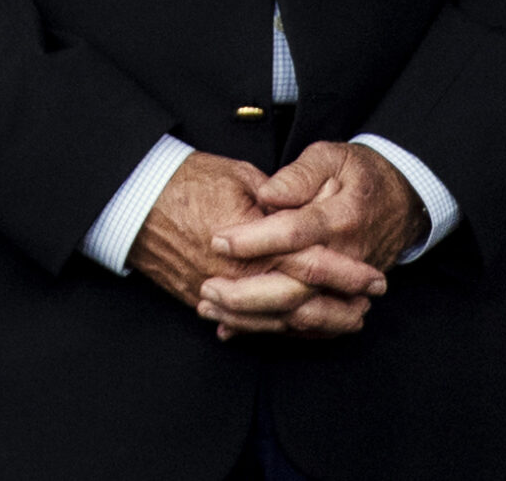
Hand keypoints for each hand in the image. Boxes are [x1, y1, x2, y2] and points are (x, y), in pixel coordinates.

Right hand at [128, 151, 386, 339]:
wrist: (133, 198)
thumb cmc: (185, 180)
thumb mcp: (239, 176)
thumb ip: (279, 199)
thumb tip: (305, 215)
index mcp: (252, 241)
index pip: (310, 264)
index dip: (346, 273)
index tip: (372, 277)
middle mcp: (237, 274)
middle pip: (299, 303)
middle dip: (339, 307)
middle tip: (367, 305)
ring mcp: (219, 292)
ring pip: (276, 322)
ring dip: (316, 324)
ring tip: (345, 321)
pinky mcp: (203, 300)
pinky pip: (249, 325)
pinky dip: (279, 330)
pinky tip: (301, 327)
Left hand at [199, 143, 414, 338]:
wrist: (402, 202)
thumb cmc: (359, 174)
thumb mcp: (331, 157)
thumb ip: (299, 176)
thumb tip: (267, 194)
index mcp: (341, 218)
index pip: (294, 233)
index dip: (254, 239)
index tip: (217, 240)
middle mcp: (346, 258)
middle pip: (295, 288)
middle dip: (247, 294)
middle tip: (205, 287)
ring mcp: (348, 286)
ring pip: (298, 315)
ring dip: (252, 318)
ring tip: (209, 309)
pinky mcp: (344, 301)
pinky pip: (307, 326)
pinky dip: (270, 330)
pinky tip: (233, 327)